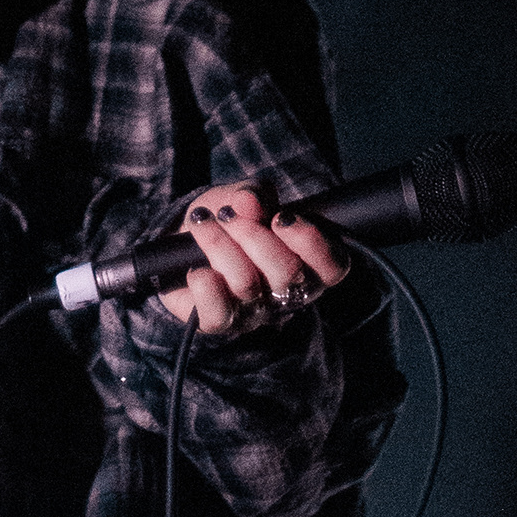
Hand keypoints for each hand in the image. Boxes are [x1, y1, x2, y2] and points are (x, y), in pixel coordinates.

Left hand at [157, 184, 351, 336]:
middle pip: (288, 273)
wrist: (183, 240)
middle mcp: (285, 295)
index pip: (333, 267)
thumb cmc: (226, 219)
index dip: (311, 242)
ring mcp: (253, 312)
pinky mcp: (218, 322)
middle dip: (254, 235)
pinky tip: (196, 268)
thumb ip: (253, 194)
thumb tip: (249, 202)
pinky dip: (205, 286)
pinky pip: (219, 315)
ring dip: (219, 245)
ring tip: (202, 224)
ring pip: (247, 284)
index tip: (280, 217)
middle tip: (228, 215)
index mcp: (307, 265)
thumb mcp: (242, 197)